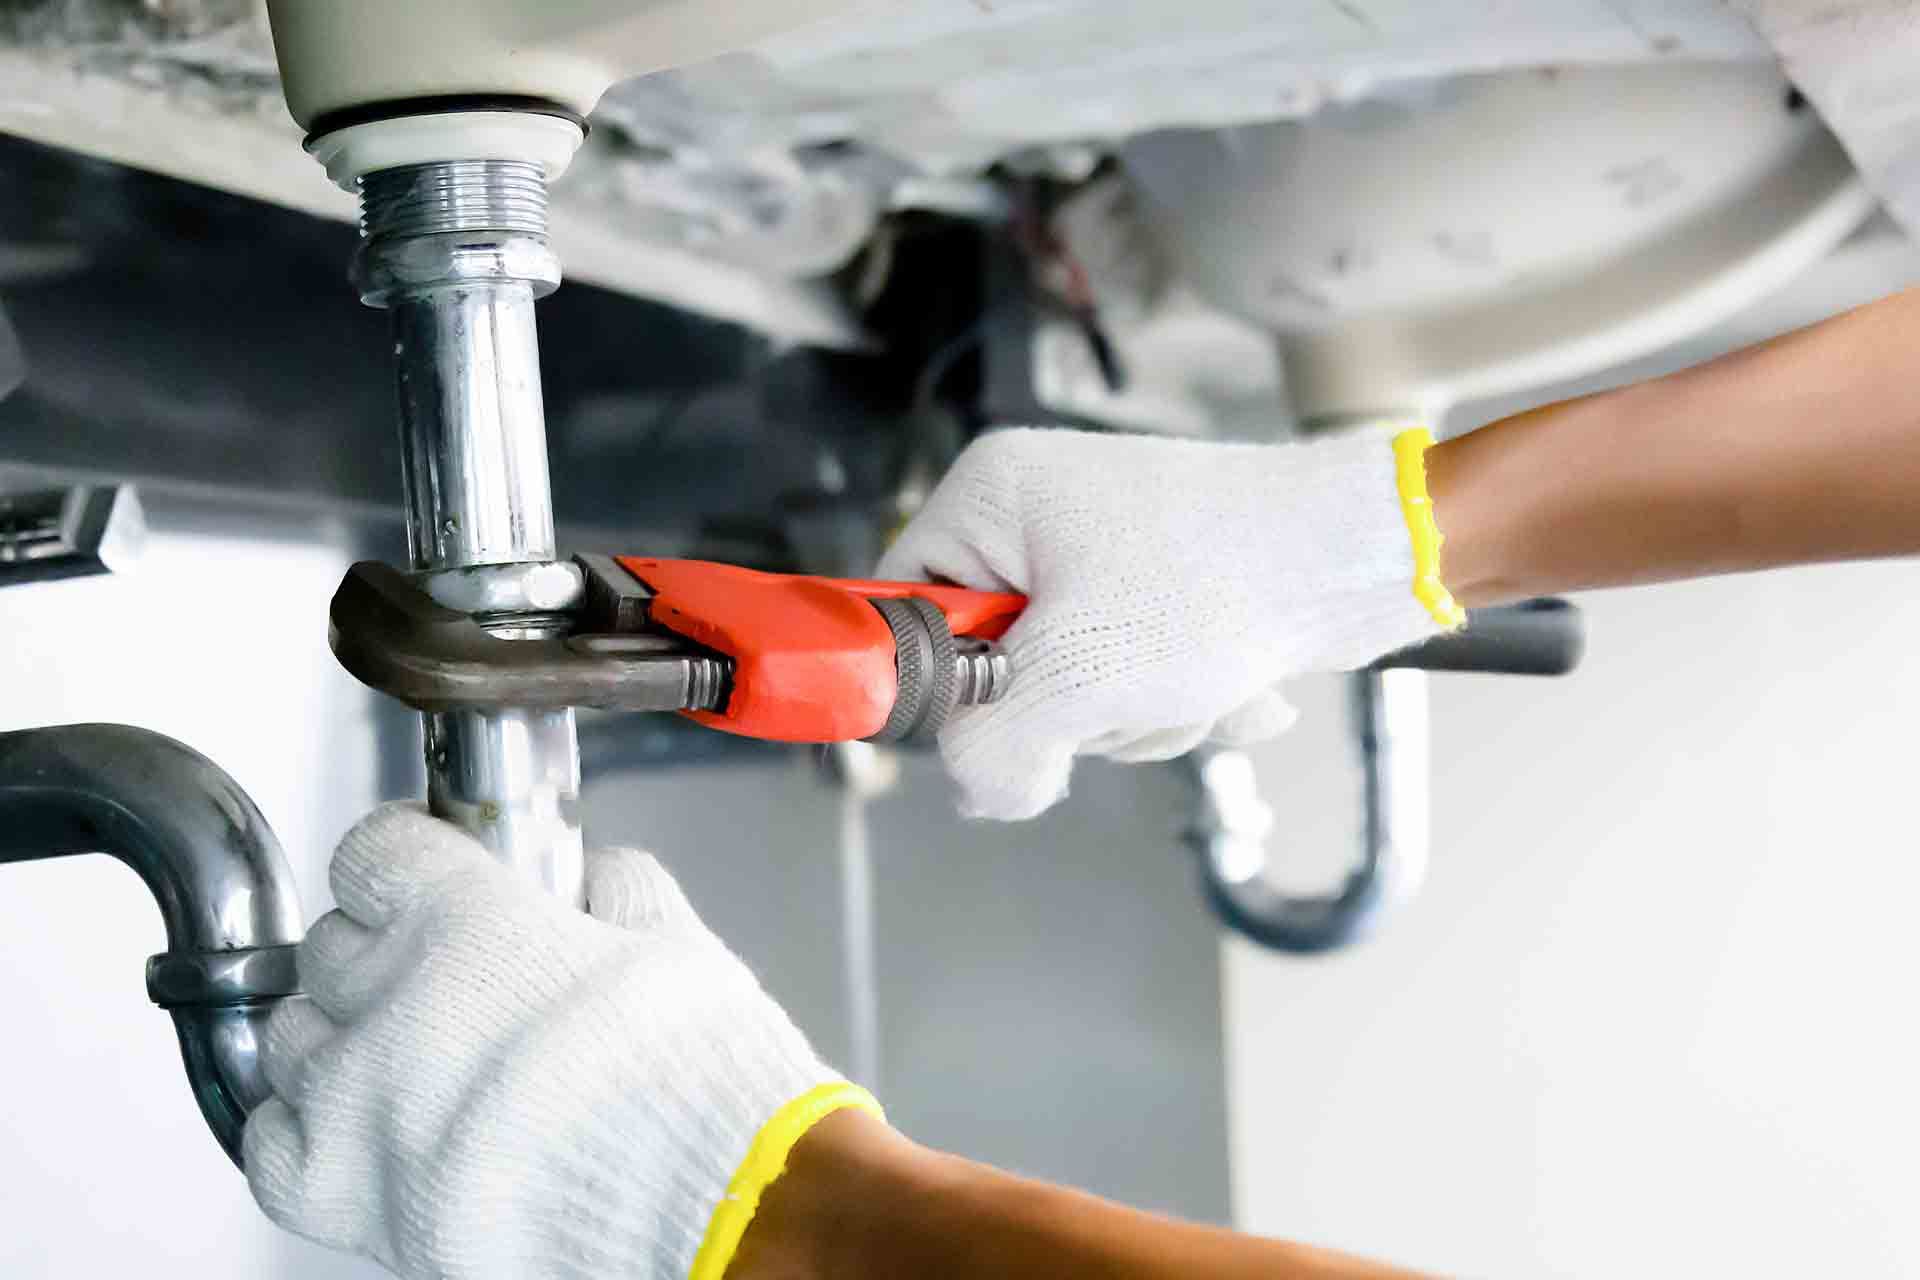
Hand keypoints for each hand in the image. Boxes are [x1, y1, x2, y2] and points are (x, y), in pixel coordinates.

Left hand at [243, 804, 839, 1279]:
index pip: (375, 851)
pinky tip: (348, 1124)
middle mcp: (390, 998)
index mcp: (463, 919)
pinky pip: (270, 1140)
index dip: (405, 858)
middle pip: (329, 943)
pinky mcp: (342, 1194)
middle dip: (377, 948)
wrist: (694, 1210)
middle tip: (437, 972)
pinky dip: (298, 1127)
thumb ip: (626, 895)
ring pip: (288, 1033)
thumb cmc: (689, 1081)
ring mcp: (354, 1100)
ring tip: (399, 1052)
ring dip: (337, 1034)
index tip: (425, 869)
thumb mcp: (678, 947)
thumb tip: (605, 877)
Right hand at [879, 428, 1437, 818]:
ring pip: (1070, 693)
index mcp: (991, 497)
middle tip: (1125, 683)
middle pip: (993, 671)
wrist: (1366, 558)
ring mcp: (1103, 558)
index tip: (996, 717)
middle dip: (1074, 710)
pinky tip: (1233, 680)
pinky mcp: (1160, 597)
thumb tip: (978, 791)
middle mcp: (1039, 518)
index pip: (904, 614)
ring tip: (1194, 675)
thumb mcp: (1078, 674)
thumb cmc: (1230, 575)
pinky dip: (1181, 700)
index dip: (946, 686)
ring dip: (1138, 715)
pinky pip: (1131, 685)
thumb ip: (992, 747)